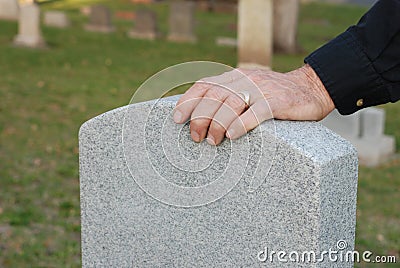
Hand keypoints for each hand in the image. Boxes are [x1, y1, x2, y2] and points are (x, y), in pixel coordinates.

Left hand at [173, 64, 334, 144]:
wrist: (311, 88)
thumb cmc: (274, 95)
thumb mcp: (249, 89)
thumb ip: (229, 96)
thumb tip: (202, 117)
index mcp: (235, 76)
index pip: (205, 84)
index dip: (188, 101)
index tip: (177, 119)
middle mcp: (245, 79)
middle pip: (214, 95)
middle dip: (200, 117)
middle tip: (196, 137)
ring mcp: (262, 89)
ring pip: (231, 103)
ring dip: (217, 124)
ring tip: (213, 141)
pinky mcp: (277, 101)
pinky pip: (257, 112)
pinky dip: (242, 124)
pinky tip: (233, 136)